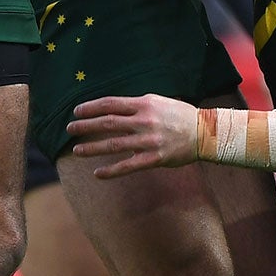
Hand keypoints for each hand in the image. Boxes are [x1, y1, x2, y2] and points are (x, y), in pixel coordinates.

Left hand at [66, 93, 199, 178]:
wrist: (206, 133)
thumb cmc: (181, 115)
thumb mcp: (160, 102)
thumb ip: (138, 104)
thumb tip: (114, 107)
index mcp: (145, 104)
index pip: (110, 104)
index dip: (90, 108)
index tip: (76, 112)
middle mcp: (145, 121)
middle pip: (107, 123)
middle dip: (85, 126)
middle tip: (70, 129)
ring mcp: (149, 141)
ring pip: (113, 145)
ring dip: (92, 148)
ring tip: (77, 151)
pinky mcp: (154, 158)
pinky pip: (127, 166)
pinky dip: (110, 171)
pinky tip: (97, 174)